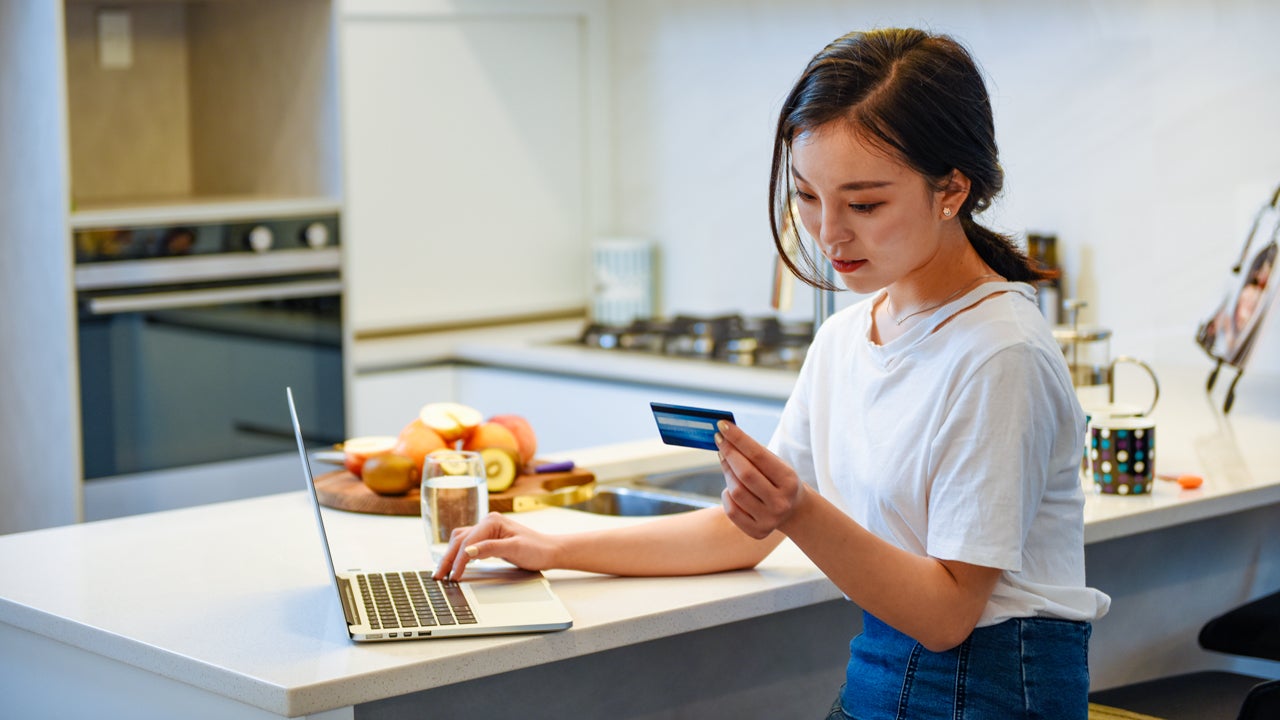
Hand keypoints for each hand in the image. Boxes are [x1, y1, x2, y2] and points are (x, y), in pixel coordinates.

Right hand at [432, 512, 559, 581]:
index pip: (468, 542)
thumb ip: (490, 548)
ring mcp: (488, 530)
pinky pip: (469, 544)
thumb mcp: (514, 549)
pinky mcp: (490, 538)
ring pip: (461, 541)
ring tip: (442, 572)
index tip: (452, 576)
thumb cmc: (537, 549)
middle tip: (438, 576)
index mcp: (492, 522)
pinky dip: (459, 554)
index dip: (457, 560)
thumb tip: (468, 551)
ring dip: (451, 555)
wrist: (551, 552)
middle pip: (460, 540)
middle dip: (448, 558)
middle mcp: (488, 522)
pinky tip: (455, 564)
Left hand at [715, 420, 806, 539]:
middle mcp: (781, 502)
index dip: (738, 439)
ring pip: (735, 492)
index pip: (759, 455)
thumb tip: (726, 436)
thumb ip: (754, 453)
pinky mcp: (757, 532)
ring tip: (727, 463)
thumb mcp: (777, 464)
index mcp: (789, 480)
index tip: (722, 425)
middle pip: (745, 474)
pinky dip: (727, 495)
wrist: (794, 511)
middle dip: (729, 453)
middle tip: (719, 440)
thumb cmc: (780, 480)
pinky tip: (732, 489)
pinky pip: (731, 510)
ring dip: (727, 473)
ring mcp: (769, 519)